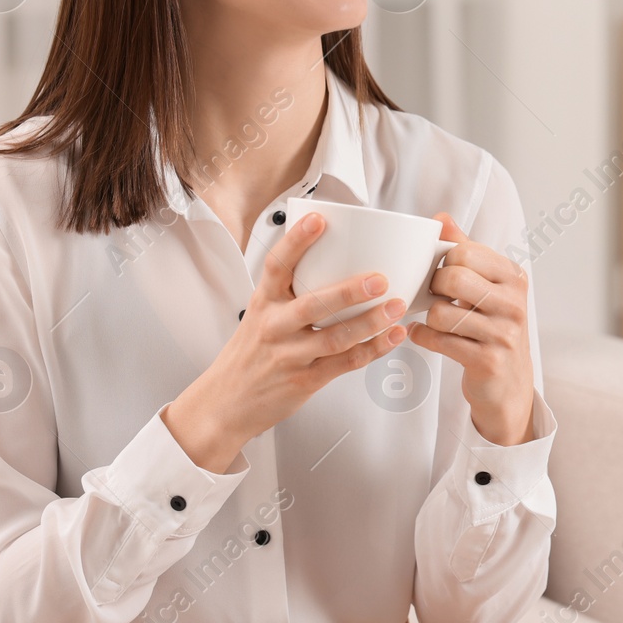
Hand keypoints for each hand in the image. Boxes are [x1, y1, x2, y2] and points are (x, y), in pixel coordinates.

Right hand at [162, 211, 410, 471]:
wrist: (224, 403)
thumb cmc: (251, 353)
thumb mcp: (261, 314)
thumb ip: (290, 290)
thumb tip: (333, 252)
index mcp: (263, 302)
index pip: (276, 265)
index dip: (297, 241)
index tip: (319, 219)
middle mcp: (274, 327)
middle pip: (313, 305)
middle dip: (349, 291)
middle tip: (380, 278)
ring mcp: (289, 356)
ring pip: (335, 338)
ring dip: (371, 323)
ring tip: (397, 306)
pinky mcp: (304, 380)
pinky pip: (345, 364)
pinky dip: (373, 350)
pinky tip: (393, 336)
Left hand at [407, 212, 536, 446]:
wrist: (508, 384)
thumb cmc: (491, 327)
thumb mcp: (486, 286)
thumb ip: (465, 249)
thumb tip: (441, 217)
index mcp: (513, 276)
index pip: (465, 251)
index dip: (443, 262)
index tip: (441, 275)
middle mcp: (514, 302)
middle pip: (454, 277)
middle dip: (433, 287)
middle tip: (433, 297)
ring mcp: (504, 333)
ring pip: (442, 312)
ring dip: (427, 317)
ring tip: (431, 320)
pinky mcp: (488, 360)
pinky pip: (439, 340)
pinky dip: (422, 336)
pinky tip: (423, 335)